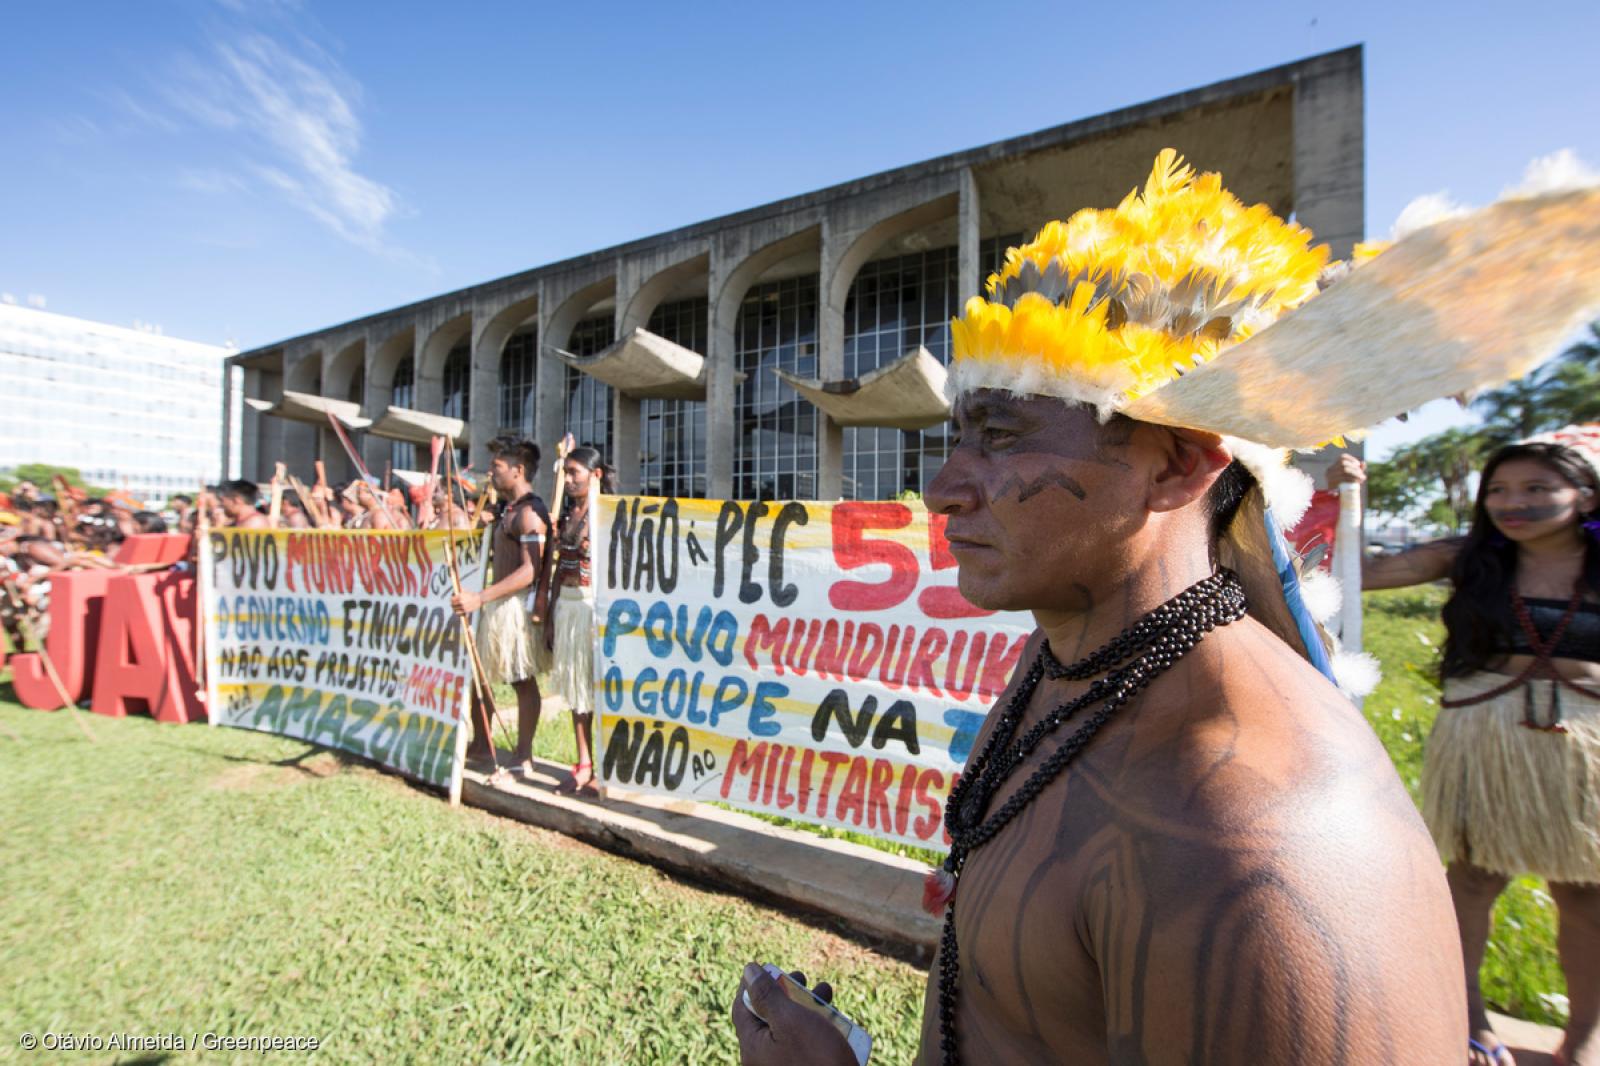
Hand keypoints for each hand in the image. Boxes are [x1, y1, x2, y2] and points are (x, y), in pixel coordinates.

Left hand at [452, 590, 481, 616]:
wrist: (479, 599)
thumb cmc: (472, 594)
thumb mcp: (465, 592)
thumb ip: (460, 591)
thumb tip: (456, 588)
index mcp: (460, 596)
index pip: (451, 599)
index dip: (451, 600)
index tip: (452, 600)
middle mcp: (461, 602)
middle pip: (452, 604)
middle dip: (452, 604)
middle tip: (453, 604)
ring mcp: (463, 607)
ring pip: (454, 609)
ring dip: (454, 608)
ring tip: (454, 608)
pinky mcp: (465, 610)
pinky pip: (458, 612)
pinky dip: (457, 612)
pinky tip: (457, 611)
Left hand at [731, 963, 855, 1065]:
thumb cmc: (817, 1060)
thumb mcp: (790, 1019)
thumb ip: (766, 994)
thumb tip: (748, 969)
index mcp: (752, 1048)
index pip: (741, 1007)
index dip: (752, 983)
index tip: (767, 967)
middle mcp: (764, 1060)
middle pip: (767, 1016)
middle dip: (786, 992)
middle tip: (801, 977)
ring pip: (790, 1028)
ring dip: (806, 1005)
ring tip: (825, 991)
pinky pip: (805, 1044)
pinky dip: (816, 1026)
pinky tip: (834, 1016)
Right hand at [1325, 453, 1365, 489]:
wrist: (1338, 501)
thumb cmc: (1345, 489)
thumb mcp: (1351, 478)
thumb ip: (1357, 470)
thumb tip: (1363, 463)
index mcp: (1333, 468)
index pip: (1342, 457)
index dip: (1352, 459)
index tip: (1358, 465)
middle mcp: (1329, 471)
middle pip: (1344, 464)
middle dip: (1355, 469)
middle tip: (1362, 476)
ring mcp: (1329, 477)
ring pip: (1344, 470)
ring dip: (1355, 473)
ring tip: (1362, 479)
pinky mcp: (1331, 484)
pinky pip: (1343, 478)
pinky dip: (1351, 479)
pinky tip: (1357, 482)